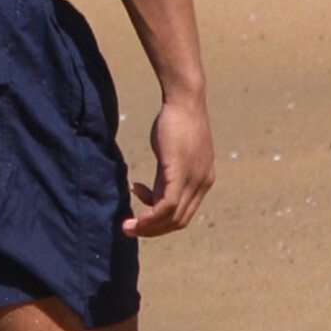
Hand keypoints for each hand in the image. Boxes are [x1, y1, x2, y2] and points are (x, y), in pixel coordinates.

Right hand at [123, 95, 214, 236]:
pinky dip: (149, 216)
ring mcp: (194, 179)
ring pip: (172, 218)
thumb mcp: (171, 156)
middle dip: (152, 230)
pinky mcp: (180, 173)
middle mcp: (202, 184)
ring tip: (127, 225)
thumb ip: (165, 177)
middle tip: (129, 228)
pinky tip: (133, 214)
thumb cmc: (175, 122)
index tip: (139, 212)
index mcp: (203, 181)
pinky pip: (167, 206)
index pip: (184, 214)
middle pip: (179, 222)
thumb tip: (151, 194)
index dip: (160, 222)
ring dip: (148, 227)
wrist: (184, 101)